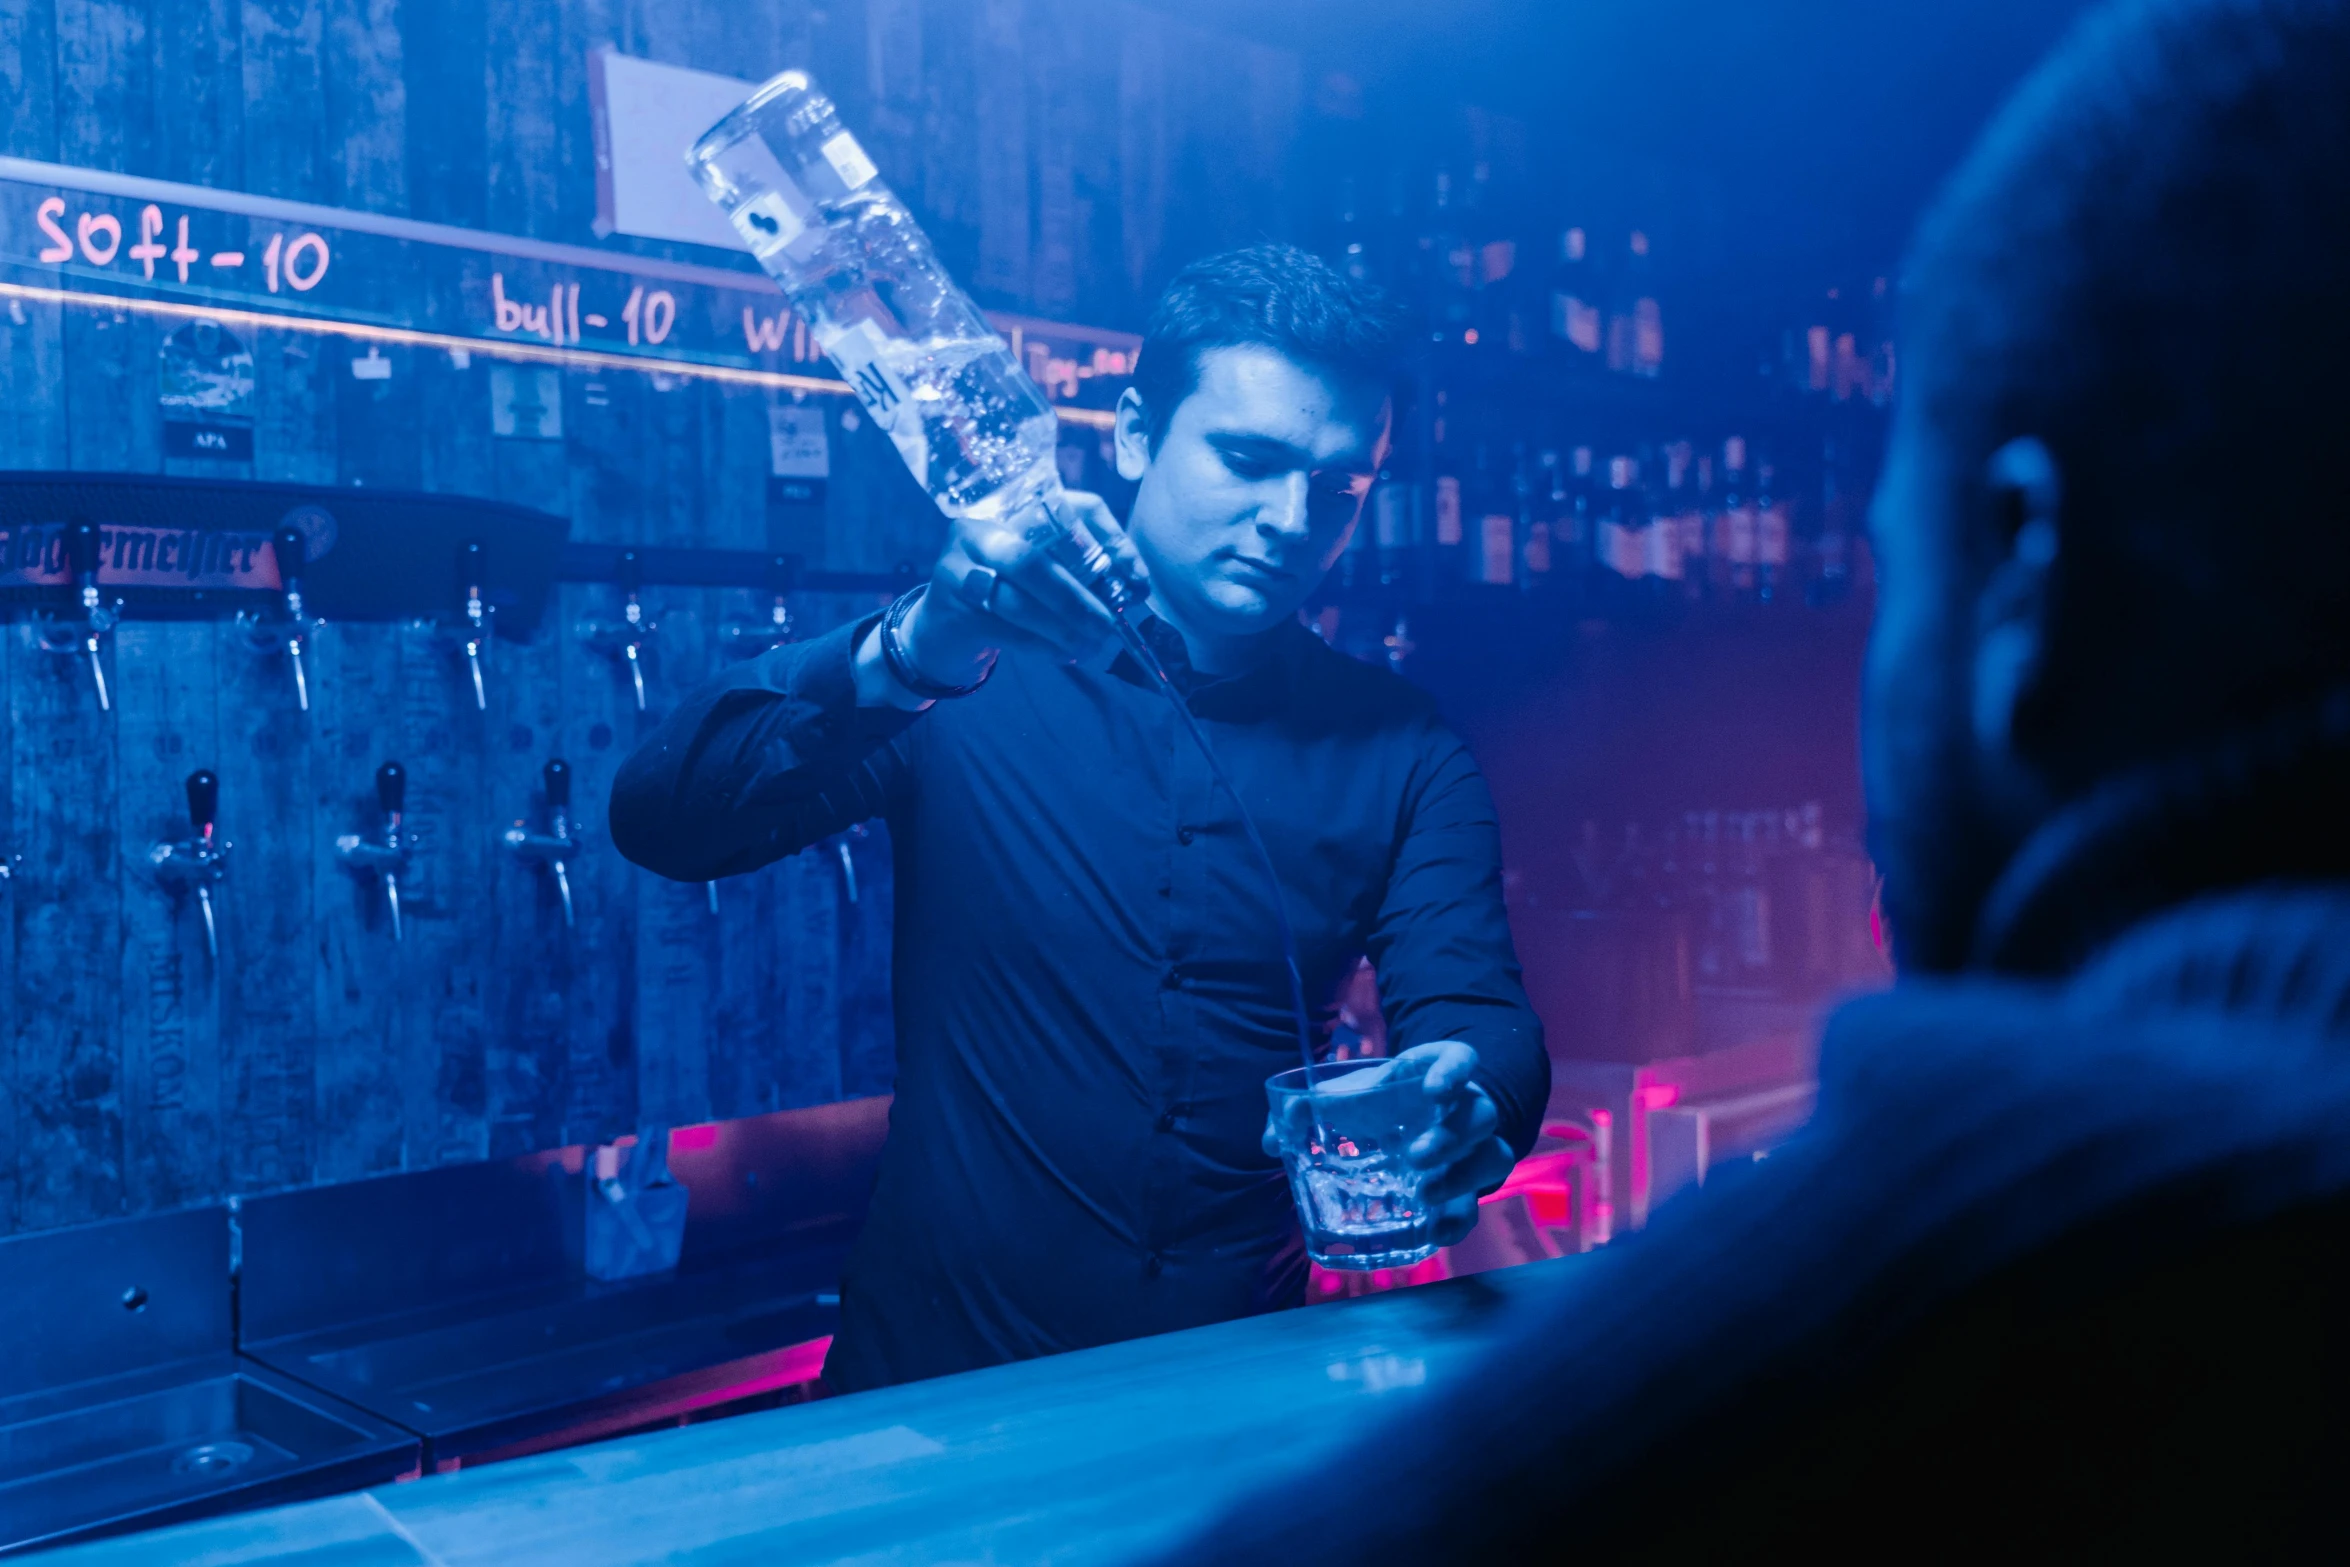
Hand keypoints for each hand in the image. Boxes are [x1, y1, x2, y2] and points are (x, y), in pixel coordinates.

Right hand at [901, 489, 1149, 687]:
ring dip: (1061, 628)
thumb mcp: (1045, 570)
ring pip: (1016, 600)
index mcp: (1016, 506)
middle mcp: (981, 528)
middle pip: (1032, 559)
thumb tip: (1136, 587)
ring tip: (1090, 647)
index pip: (1075, 507)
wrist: (943, 629)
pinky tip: (1064, 655)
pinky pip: (1006, 630)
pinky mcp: (952, 608)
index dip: (1112, 541)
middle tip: (1109, 625)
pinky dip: (1042, 646)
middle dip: (1077, 597)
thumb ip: (1084, 569)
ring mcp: (959, 568)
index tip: (1137, 581)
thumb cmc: (1010, 590)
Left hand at [1258, 1041, 1516, 1249]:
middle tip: (1415, 1155)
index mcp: (1434, 1073)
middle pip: (1481, 1115)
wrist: (1403, 1125)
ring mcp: (1472, 1147)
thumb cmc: (1375, 1104)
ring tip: (1424, 1193)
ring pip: (1494, 1156)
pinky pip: (1478, 1202)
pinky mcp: (1468, 1186)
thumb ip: (1307, 1109)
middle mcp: (1464, 1107)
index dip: (1454, 1070)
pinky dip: (1458, 1219)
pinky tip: (1434, 1231)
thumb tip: (1270, 1138)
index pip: (1461, 1058)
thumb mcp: (1346, 1097)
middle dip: (1453, 1136)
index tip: (1433, 1089)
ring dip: (1462, 1176)